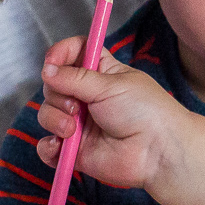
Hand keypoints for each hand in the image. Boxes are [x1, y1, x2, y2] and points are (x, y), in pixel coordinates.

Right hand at [36, 37, 203, 192]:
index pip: (73, 54)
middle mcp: (86, 96)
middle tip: (76, 106)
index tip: (51, 61)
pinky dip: (48, 148)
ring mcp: (79, 124)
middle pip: (53, 85)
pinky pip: (48, 148)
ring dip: (54, 119)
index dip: (60, 54)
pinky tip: (60, 146)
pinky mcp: (75, 150)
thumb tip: (46, 70)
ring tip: (72, 129)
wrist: (157, 151)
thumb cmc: (144, 111)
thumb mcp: (110, 85)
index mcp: (100, 73)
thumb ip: (74, 77)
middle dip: (57, 95)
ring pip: (47, 114)